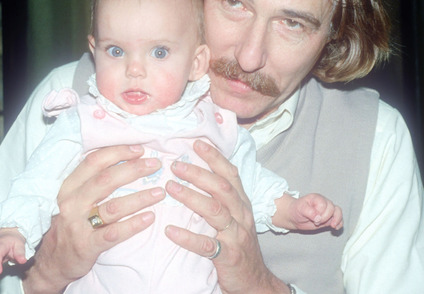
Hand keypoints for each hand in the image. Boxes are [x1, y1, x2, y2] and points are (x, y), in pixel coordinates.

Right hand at [22, 145, 165, 293]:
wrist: (52, 261)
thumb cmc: (70, 224)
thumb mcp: (73, 198)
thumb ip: (91, 181)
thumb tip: (124, 159)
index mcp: (69, 187)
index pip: (93, 162)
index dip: (117, 152)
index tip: (139, 150)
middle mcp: (72, 203)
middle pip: (106, 180)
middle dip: (133, 169)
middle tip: (155, 166)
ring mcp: (78, 225)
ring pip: (113, 207)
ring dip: (140, 198)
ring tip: (159, 192)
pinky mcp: (87, 245)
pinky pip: (114, 233)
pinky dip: (133, 225)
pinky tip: (149, 218)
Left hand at [164, 140, 287, 293]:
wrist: (254, 281)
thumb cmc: (239, 245)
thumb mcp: (236, 218)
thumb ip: (222, 198)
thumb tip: (198, 175)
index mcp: (242, 204)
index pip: (230, 175)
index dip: (215, 158)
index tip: (196, 143)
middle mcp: (241, 216)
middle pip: (221, 188)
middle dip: (198, 173)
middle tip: (175, 165)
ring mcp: (236, 236)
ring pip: (215, 211)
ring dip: (191, 197)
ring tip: (169, 188)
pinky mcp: (228, 257)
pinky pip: (207, 245)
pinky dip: (188, 237)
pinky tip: (170, 231)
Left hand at [287, 193, 342, 230]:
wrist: (294, 216)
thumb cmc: (297, 210)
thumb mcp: (300, 209)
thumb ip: (309, 211)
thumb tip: (318, 218)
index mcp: (317, 198)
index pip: (324, 205)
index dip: (321, 213)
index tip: (314, 219)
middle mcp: (324, 202)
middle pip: (332, 208)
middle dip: (326, 217)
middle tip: (317, 222)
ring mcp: (327, 210)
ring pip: (338, 211)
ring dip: (337, 219)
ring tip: (333, 225)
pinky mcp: (329, 218)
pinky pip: (338, 219)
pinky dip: (339, 223)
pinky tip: (336, 227)